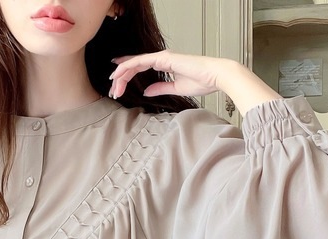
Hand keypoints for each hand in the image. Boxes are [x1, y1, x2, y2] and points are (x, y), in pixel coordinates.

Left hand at [109, 51, 280, 115]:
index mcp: (165, 63)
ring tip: (112, 86)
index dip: (126, 72)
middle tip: (111, 90)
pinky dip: (128, 66)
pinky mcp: (164, 58)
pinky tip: (118, 73)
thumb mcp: (176, 88)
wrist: (215, 76)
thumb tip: (147, 92)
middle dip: (120, 78)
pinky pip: (140, 61)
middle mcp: (162, 58)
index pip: (140, 66)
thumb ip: (161, 89)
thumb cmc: (202, 81)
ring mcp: (162, 56)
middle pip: (135, 66)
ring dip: (121, 74)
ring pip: (134, 63)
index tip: (115, 80)